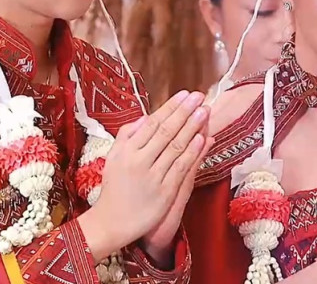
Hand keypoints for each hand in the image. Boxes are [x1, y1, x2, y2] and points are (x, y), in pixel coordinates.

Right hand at [78, 90, 208, 260]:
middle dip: (184, 111)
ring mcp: (153, 176)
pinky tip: (202, 139)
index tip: (185, 94)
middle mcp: (139, 160)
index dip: (170, 107)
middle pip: (166, 131)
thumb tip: (145, 117)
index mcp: (127, 150)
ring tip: (204, 111)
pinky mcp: (164, 192)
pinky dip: (192, 152)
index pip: (153, 123)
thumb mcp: (114, 157)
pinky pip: (181, 168)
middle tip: (199, 96)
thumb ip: (127, 135)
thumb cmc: (114, 187)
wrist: (111, 222)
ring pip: (175, 147)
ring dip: (192, 127)